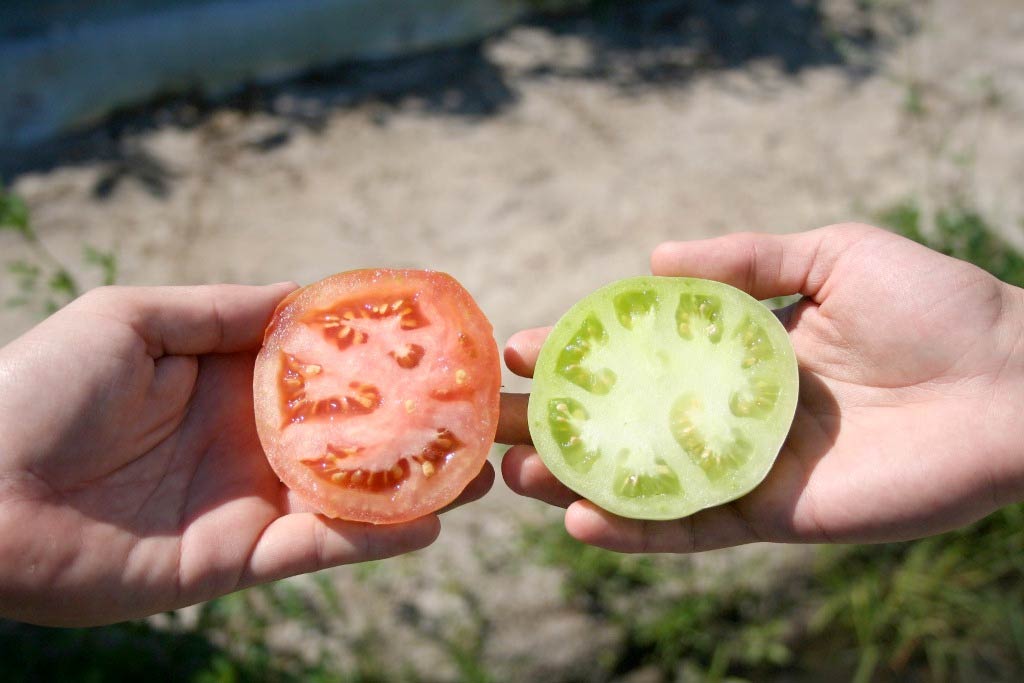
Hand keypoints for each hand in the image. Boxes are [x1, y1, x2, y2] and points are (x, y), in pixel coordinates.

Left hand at [0, 284, 492, 625]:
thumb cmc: (39, 387)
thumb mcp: (131, 319)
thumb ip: (223, 308)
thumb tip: (306, 296)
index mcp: (228, 381)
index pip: (324, 368)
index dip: (380, 356)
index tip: (440, 341)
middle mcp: (249, 441)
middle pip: (352, 434)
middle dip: (416, 425)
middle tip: (481, 415)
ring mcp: (248, 501)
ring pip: (351, 495)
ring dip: (416, 485)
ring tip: (478, 470)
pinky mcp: (237, 559)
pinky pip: (319, 548)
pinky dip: (375, 538)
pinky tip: (429, 520)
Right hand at [500, 223, 1023, 552]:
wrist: (1015, 383)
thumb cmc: (933, 306)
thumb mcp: (830, 254)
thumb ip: (744, 257)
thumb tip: (652, 257)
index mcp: (740, 354)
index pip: (641, 356)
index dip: (581, 351)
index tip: (521, 345)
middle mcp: (732, 414)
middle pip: (627, 424)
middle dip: (559, 423)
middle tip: (494, 420)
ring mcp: (749, 469)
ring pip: (644, 484)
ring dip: (575, 481)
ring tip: (514, 472)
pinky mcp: (775, 516)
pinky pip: (692, 529)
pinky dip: (635, 531)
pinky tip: (580, 518)